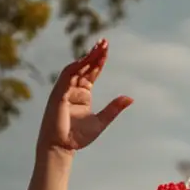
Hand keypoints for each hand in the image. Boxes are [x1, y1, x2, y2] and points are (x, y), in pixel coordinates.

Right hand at [37, 40, 131, 159]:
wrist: (63, 146)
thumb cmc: (79, 136)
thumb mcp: (102, 120)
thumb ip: (114, 108)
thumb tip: (130, 98)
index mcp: (83, 94)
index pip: (92, 72)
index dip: (99, 60)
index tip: (106, 48)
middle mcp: (73, 88)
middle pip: (84, 67)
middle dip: (94, 54)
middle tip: (104, 42)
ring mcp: (65, 90)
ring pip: (76, 68)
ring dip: (86, 58)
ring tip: (97, 48)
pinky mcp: (58, 94)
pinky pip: (66, 77)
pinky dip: (75, 68)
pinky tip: (84, 60)